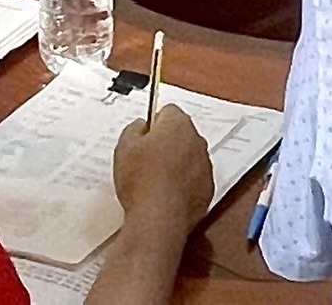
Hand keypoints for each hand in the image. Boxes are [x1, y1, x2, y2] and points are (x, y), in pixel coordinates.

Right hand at [112, 103, 213, 239]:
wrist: (159, 218)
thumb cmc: (140, 180)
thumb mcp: (124, 148)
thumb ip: (133, 129)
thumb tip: (141, 125)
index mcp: (178, 124)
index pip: (169, 111)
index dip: (154, 123)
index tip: (143, 137)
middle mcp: (197, 140)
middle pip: (181, 133)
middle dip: (166, 142)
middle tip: (145, 159)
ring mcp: (205, 165)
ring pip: (189, 156)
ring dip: (177, 162)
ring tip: (155, 181)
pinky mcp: (208, 188)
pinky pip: (195, 178)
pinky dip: (184, 183)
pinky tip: (167, 195)